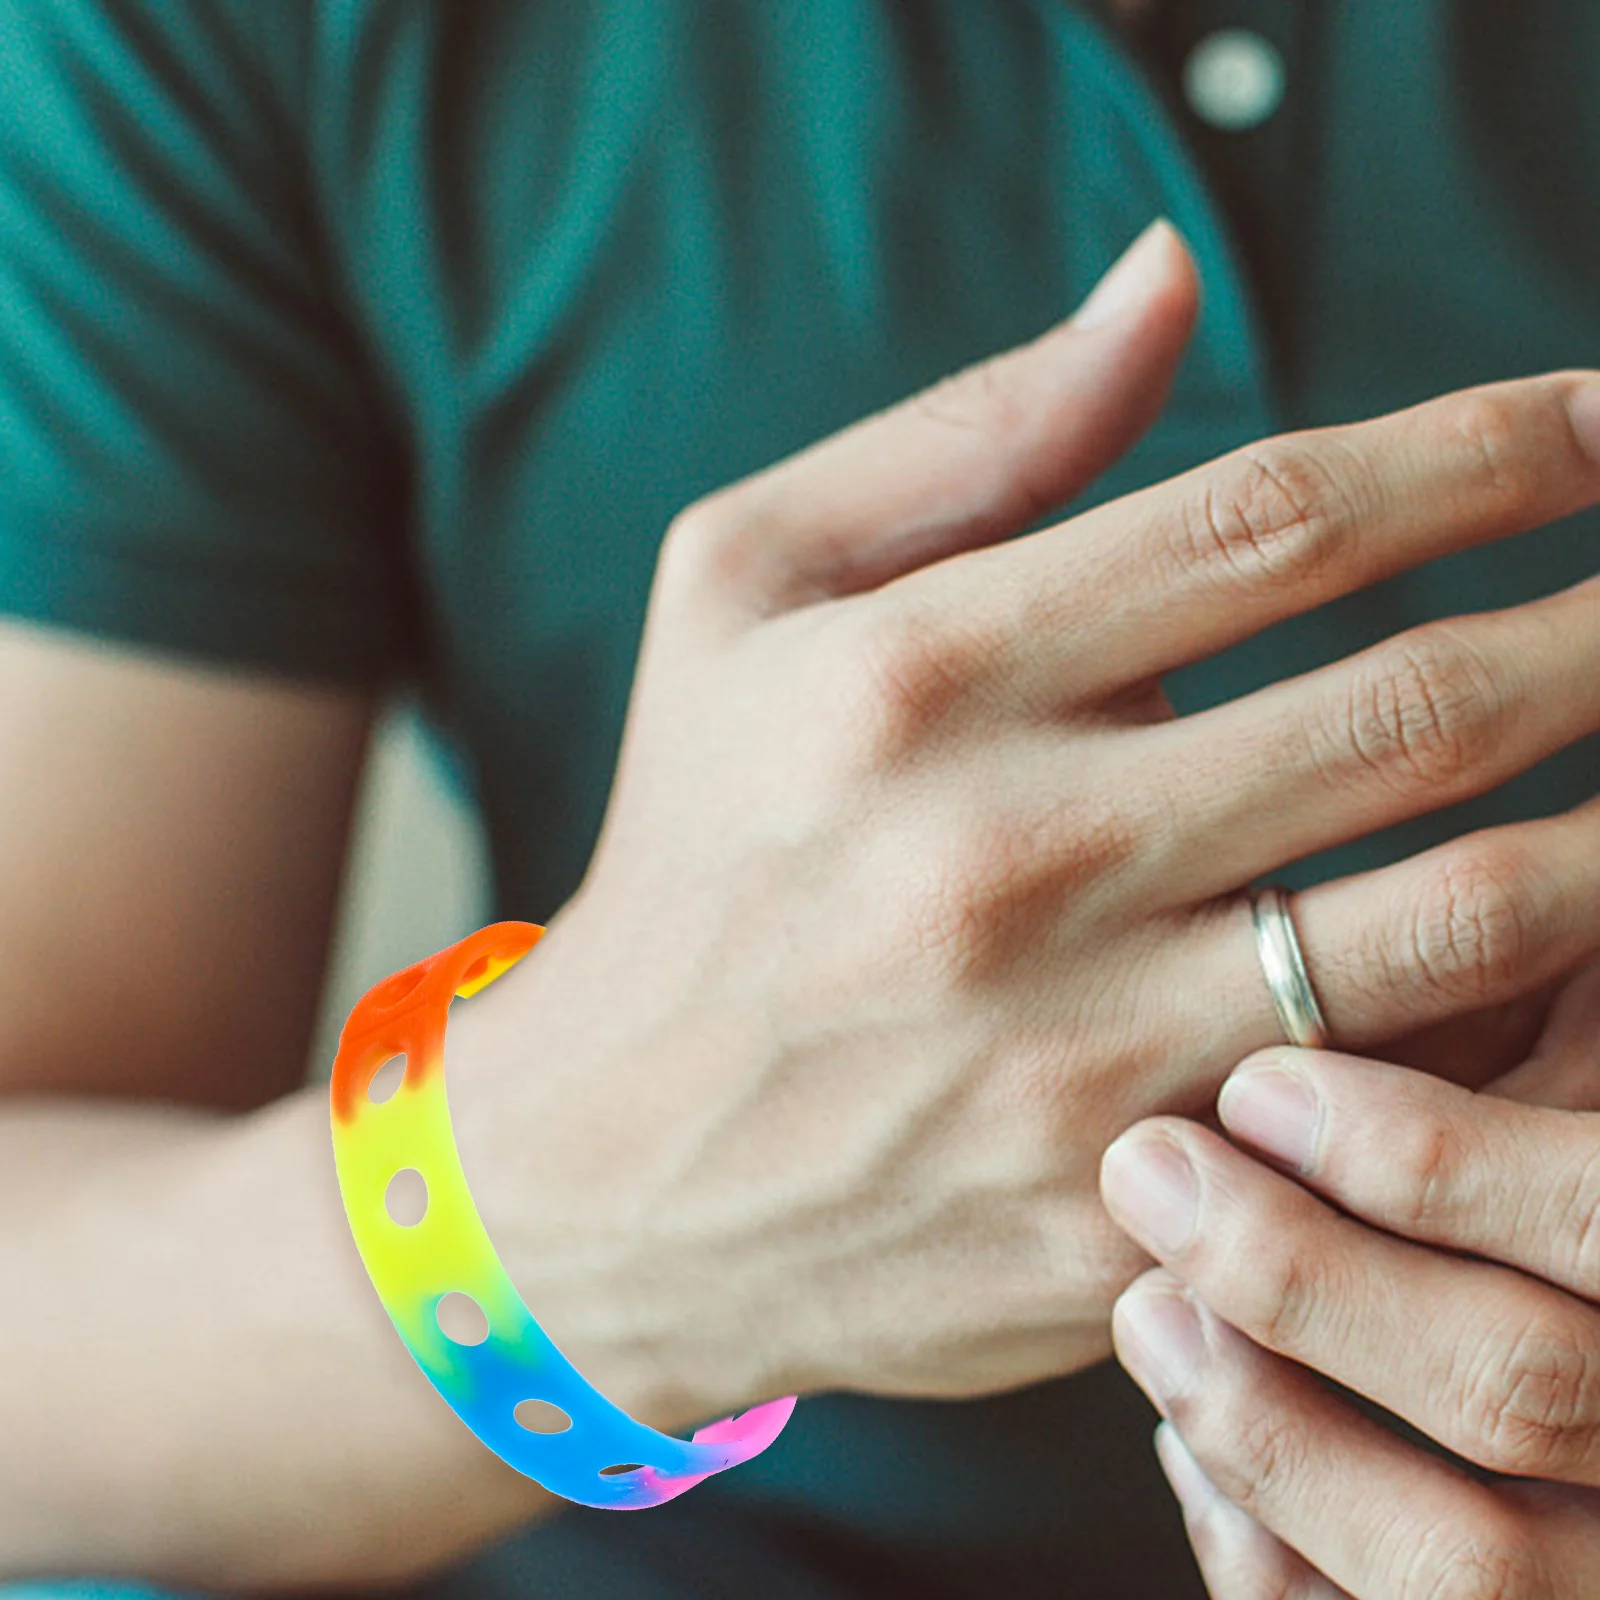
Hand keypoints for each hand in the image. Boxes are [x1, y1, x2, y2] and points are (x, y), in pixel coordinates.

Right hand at [444, 219, 1599, 1432]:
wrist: (610, 1171)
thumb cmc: (690, 849)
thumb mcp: (737, 597)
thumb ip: (959, 436)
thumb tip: (1169, 281)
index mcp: (908, 676)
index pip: (1275, 520)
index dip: (1483, 449)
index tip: (1598, 419)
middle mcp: (1002, 860)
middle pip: (1410, 707)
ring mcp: (1076, 1056)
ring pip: (1460, 917)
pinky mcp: (1124, 1209)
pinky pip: (1391, 1102)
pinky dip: (1515, 1015)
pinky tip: (1562, 948)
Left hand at [1101, 954, 1599, 1596]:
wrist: (1576, 1380)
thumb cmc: (1556, 1206)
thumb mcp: (1563, 1097)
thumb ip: (1530, 1061)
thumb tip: (1401, 978)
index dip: (1430, 1157)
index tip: (1258, 1085)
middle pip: (1521, 1382)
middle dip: (1305, 1274)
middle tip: (1148, 1170)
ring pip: (1468, 1560)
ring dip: (1267, 1421)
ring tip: (1146, 1311)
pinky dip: (1271, 1553)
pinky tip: (1194, 1457)